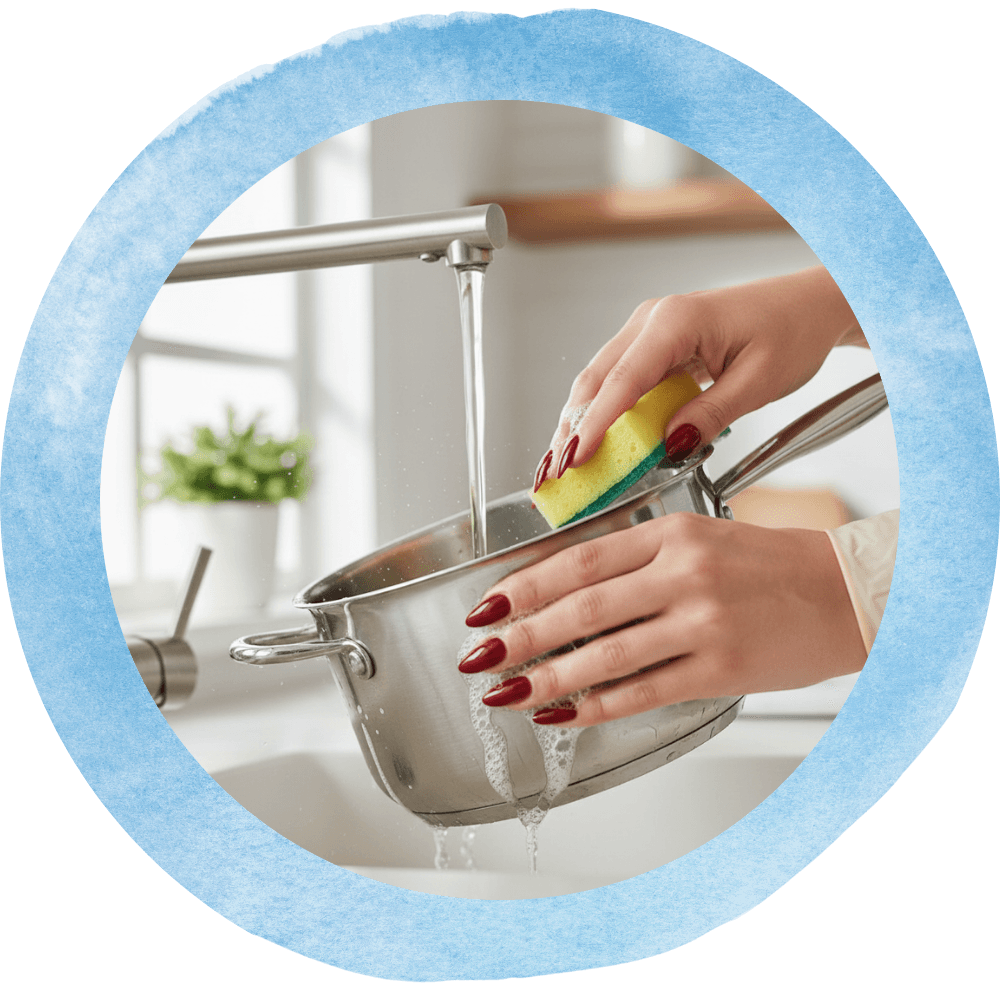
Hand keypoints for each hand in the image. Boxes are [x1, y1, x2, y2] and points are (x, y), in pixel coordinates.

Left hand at [459, 513, 865, 726]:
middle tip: (479, 655)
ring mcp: (702, 623)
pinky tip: (564, 713)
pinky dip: (597, 705)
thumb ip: (637, 558)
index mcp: (672, 533)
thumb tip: (565, 591)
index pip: (579, 560)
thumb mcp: (700, 537)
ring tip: (508, 692)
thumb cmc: (770, 565)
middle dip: (520, 635)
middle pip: (581, 608)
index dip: (524, 586)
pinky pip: (643, 691)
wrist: (843, 593)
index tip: (487, 605)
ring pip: (604, 654)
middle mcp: (683, 574)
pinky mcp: (719, 669)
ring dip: (547, 677)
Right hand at [535, 266, 866, 488]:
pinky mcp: (653, 345)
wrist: (812, 305)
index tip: (574, 460)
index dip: (593, 426)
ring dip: (580, 424)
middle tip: (555, 474)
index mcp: (676, 320)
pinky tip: (593, 443)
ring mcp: (648, 329)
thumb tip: (667, 445)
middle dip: (571, 429)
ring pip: (599, 381)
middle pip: (595, 380)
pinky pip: (618, 382)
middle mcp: (652, 319)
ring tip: (565, 466)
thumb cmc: (793, 329)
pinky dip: (602, 414)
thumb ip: (708, 414)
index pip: (622, 382)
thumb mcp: (758, 382)